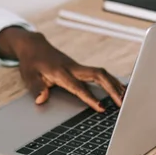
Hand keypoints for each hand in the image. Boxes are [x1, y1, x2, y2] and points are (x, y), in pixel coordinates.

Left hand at [0, 27, 125, 111]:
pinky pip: (99, 74)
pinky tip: (120, 90)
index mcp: (60, 72)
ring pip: (101, 74)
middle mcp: (73, 68)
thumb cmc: (31, 63)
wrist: (34, 46)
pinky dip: (110, 81)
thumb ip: (36, 88)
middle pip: (98, 75)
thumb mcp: (28, 76)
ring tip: (127, 99)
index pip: (78, 87)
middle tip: (123, 103)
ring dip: (115, 84)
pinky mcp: (80, 68)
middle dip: (112, 88)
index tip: (101, 108)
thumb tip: (41, 99)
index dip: (90, 98)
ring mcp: (78, 67)